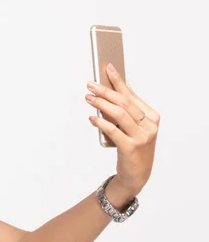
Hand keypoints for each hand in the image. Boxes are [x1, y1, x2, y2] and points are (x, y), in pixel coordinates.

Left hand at [85, 63, 159, 197]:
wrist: (137, 173)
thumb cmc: (133, 146)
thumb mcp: (134, 127)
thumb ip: (127, 110)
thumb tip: (116, 88)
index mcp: (153, 116)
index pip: (132, 95)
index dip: (119, 81)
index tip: (108, 68)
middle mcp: (150, 125)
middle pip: (124, 102)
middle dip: (106, 91)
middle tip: (90, 85)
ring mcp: (142, 137)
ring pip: (119, 114)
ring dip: (101, 104)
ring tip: (88, 98)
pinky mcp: (131, 148)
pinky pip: (113, 131)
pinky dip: (101, 123)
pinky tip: (92, 118)